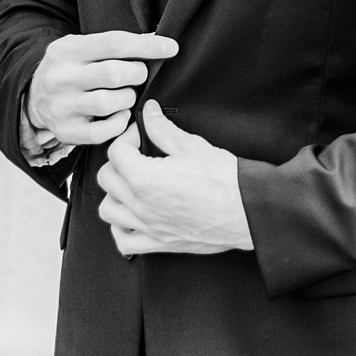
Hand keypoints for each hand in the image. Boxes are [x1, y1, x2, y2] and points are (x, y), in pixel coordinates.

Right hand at [27, 30, 176, 148]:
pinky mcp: (66, 131)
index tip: (170, 47)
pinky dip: (120, 123)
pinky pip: (104, 131)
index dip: (146, 46)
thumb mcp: (82, 47)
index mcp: (67, 50)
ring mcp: (62, 106)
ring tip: (126, 95)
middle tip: (139, 75)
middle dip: (137, 74)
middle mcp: (61, 77)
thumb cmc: (70, 69)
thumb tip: (156, 41)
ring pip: (110, 103)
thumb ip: (113, 45)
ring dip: (128, 99)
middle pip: (114, 74)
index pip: (113, 44)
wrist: (33, 97)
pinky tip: (119, 115)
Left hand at [96, 102, 252, 255]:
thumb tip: (149, 112)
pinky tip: (133, 215)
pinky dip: (121, 228)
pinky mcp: (160, 243)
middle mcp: (141, 205)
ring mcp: (149, 227)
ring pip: (108, 209)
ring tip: (131, 184)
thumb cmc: (225, 181)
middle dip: (118, 161)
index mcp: (145, 178)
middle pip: (106, 178)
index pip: (115, 152)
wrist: (249, 210)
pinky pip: (124, 241)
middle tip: (136, 155)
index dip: (128, 137)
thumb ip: (162, 128)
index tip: (140, 134)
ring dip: (115, 194)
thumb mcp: (192, 146)